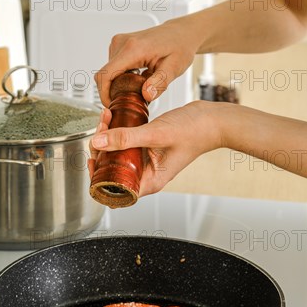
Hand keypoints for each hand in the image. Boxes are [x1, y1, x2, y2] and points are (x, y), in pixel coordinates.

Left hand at [89, 101, 227, 195]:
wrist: (213, 119)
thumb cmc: (195, 132)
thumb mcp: (156, 134)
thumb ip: (126, 138)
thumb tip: (98, 141)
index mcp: (150, 181)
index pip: (115, 191)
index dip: (99, 178)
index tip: (93, 159)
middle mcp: (147, 174)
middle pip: (112, 170)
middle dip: (101, 150)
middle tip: (100, 130)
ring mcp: (147, 160)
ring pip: (117, 154)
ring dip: (107, 137)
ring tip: (106, 117)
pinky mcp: (147, 147)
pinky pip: (125, 142)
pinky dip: (116, 130)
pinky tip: (113, 116)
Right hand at [94, 19, 201, 106]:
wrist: (181, 33)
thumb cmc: (180, 47)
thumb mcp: (174, 67)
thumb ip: (160, 83)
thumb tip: (146, 95)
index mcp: (133, 49)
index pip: (106, 74)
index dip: (104, 94)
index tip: (111, 105)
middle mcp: (122, 43)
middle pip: (105, 75)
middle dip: (114, 91)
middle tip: (132, 99)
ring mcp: (119, 43)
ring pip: (108, 72)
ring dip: (118, 84)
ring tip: (138, 86)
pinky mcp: (120, 45)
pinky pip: (113, 67)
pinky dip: (121, 77)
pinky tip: (136, 78)